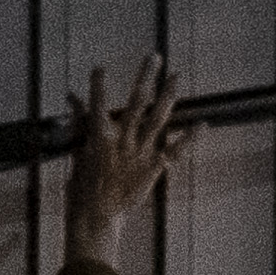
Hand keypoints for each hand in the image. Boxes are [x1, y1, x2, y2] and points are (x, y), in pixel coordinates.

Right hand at [61, 58, 180, 266]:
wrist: (96, 218)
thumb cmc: (82, 188)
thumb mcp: (75, 152)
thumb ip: (77, 123)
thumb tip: (72, 98)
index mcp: (99, 136)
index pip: (97, 103)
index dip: (98, 84)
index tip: (100, 68)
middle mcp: (123, 139)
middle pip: (135, 101)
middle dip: (145, 77)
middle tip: (154, 56)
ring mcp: (140, 153)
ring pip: (156, 119)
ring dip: (168, 96)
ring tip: (176, 77)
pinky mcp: (154, 168)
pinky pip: (175, 151)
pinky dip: (190, 139)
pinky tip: (203, 124)